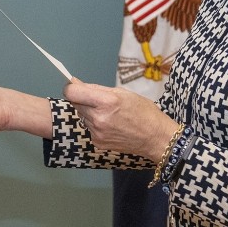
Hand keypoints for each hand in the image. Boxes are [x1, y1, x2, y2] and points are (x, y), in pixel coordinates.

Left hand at [63, 81, 178, 161]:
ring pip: (82, 116)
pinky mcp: (97, 143)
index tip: (76, 87)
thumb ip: (95, 89)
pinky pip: (89, 128)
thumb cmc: (143, 111)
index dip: (71, 88)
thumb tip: (74, 83)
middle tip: (99, 101)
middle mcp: (99, 118)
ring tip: (109, 114)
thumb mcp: (122, 93)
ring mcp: (97, 132)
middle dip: (83, 100)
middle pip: (76, 104)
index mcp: (106, 102)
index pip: (72, 93)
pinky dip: (95, 124)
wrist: (156, 138)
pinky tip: (111, 125)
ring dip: (89, 112)